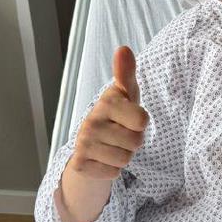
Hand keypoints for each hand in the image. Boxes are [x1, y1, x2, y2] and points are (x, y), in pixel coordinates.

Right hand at [68, 45, 149, 180]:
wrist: (91, 145)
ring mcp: (83, 144)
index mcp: (106, 103)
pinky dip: (112, 170)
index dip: (141, 123)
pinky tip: (103, 159)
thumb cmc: (116, 115)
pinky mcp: (80, 164)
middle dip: (133, 142)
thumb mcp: (125, 94)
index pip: (142, 120)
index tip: (129, 118)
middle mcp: (90, 122)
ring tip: (113, 146)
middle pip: (136, 143)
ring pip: (125, 160)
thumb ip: (126, 72)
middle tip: (121, 134)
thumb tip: (124, 48)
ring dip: (124, 157)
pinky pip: (113, 174)